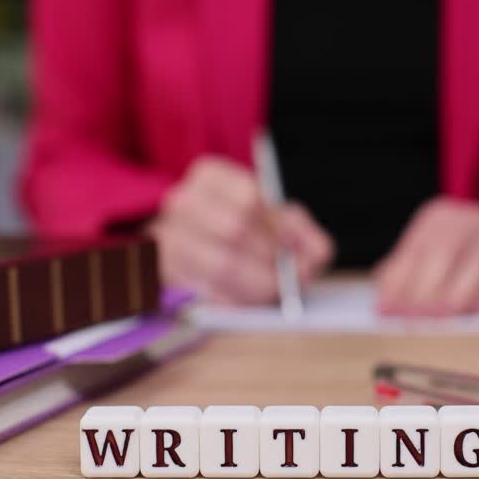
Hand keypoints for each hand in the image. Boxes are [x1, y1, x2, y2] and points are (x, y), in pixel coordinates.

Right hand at [150, 156, 334, 304]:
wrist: (188, 245)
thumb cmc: (240, 230)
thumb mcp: (272, 219)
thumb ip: (300, 230)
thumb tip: (316, 253)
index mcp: (210, 177)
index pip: (249, 197)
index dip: (278, 227)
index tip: (292, 247)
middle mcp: (182, 202)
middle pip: (234, 230)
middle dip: (270, 258)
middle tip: (291, 278)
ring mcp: (166, 237)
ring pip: (220, 265)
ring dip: (257, 284)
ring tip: (273, 291)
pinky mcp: (162, 274)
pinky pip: (205, 293)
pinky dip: (234, 301)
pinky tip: (246, 301)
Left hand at [374, 197, 478, 315]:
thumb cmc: (467, 249)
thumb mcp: (434, 247)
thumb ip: (405, 270)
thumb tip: (381, 301)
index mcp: (438, 218)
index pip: (413, 251)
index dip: (397, 283)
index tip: (385, 310)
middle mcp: (468, 221)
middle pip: (442, 256)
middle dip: (424, 293)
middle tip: (412, 321)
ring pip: (473, 269)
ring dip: (455, 300)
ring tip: (440, 323)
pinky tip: (476, 317)